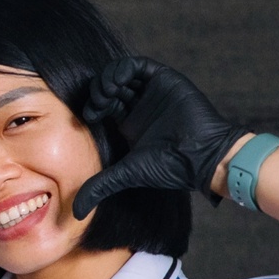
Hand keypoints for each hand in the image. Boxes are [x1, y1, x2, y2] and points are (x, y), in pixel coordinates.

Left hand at [71, 57, 247, 217]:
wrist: (201, 155)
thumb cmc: (169, 167)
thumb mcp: (126, 174)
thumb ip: (100, 187)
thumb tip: (77, 212)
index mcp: (129, 123)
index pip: (102, 105)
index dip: (91, 105)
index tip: (89, 116)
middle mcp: (139, 106)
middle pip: (108, 87)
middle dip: (97, 91)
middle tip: (97, 105)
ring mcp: (151, 92)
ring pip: (120, 73)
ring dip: (107, 79)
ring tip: (107, 93)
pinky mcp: (164, 80)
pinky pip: (138, 65)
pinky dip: (123, 69)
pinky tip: (118, 83)